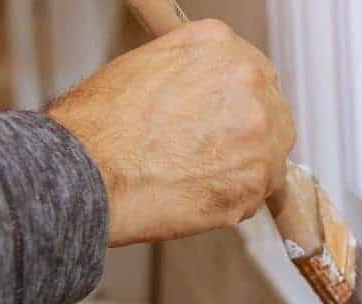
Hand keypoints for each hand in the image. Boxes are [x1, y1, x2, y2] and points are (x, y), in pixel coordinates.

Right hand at [48, 19, 295, 245]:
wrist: (88, 171)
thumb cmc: (101, 125)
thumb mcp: (148, 67)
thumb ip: (195, 75)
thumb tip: (211, 96)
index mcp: (220, 46)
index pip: (255, 74)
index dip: (240, 103)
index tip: (227, 120)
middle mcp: (248, 80)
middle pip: (273, 112)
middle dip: (249, 136)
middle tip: (213, 154)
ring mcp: (259, 131)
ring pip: (271, 155)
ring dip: (244, 169)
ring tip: (197, 177)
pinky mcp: (257, 179)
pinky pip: (258, 192)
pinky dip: (234, 199)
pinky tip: (196, 194)